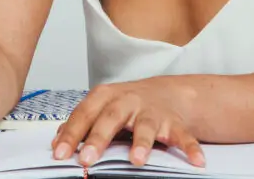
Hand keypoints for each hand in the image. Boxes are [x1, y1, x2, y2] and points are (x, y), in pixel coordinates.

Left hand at [50, 78, 204, 167]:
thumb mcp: (101, 108)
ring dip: (142, 142)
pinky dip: (190, 148)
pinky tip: (197, 162)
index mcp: (105, 97)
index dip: (71, 134)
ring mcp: (152, 111)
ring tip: (138, 159)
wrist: (166, 92)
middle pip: (111, 118)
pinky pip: (183, 136)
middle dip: (98, 138)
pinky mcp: (174, 122)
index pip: (84, 114)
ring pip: (146, 126)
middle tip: (88, 158)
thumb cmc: (126, 104)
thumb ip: (81, 124)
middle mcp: (128, 101)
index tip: (60, 153)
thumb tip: (56, 142)